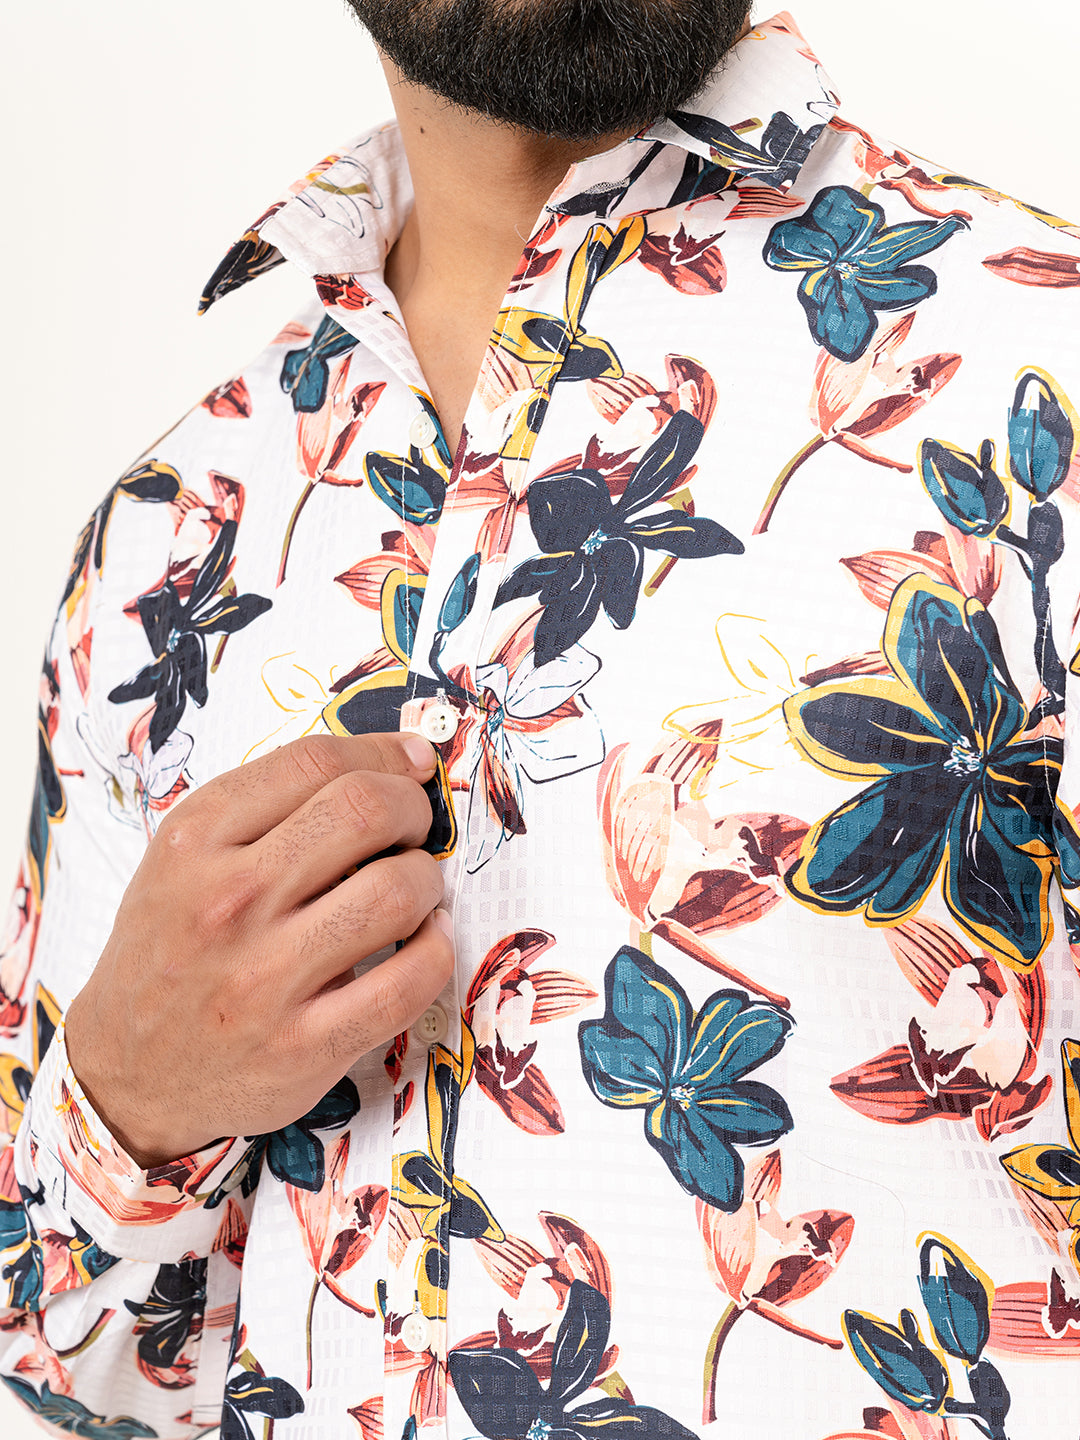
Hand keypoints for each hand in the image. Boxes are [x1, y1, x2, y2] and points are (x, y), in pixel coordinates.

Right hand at [64, 732, 451, 1167]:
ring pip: (396, 890)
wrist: (127, 1074)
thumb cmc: (171, 955)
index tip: (410, 763)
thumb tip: (388, 765)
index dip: (382, 753)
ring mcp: (265, 977)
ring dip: (426, 880)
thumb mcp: (183, 861)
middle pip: (365, 811)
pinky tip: (427, 940)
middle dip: (412, 808)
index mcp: (195, 842)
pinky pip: (408, 980)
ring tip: (415, 889)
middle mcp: (228, 902)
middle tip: (413, 828)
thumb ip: (266, 810)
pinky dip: (437, 949)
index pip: (315, 762)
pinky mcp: (305, 1045)